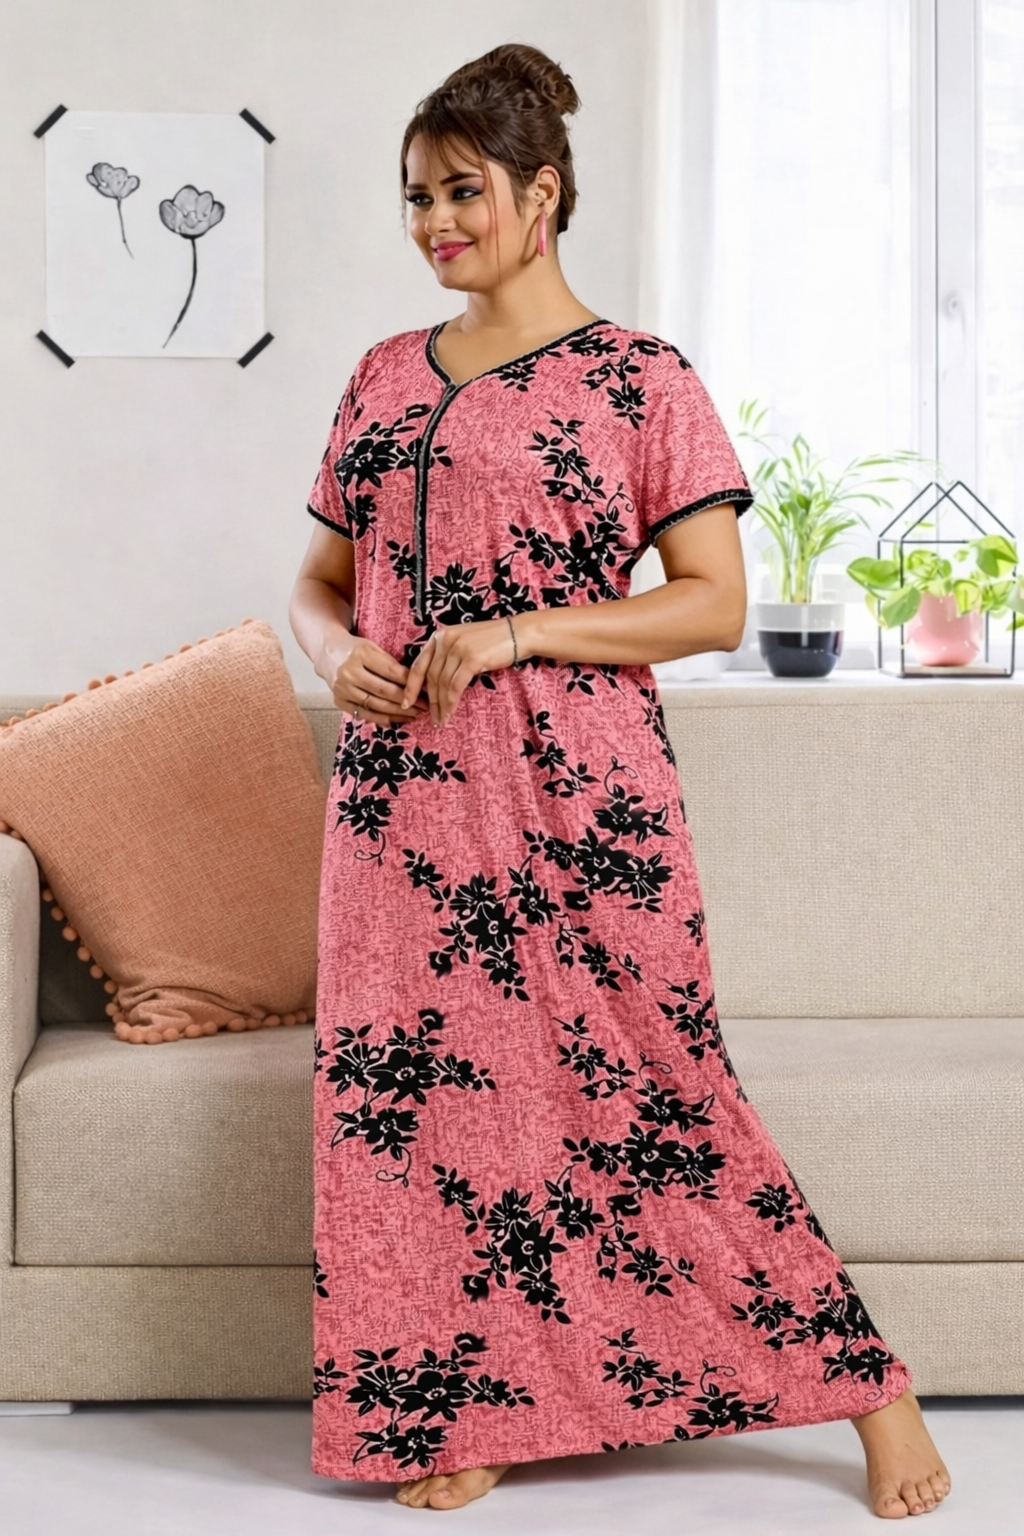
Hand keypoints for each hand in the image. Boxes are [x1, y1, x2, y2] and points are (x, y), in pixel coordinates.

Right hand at [317, 633, 428, 725]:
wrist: (327, 652)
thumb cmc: (354, 649)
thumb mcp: (372, 647)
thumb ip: (390, 663)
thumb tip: (415, 681)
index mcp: (360, 653)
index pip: (391, 671)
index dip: (410, 682)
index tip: (425, 689)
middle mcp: (349, 672)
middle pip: (384, 690)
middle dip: (407, 700)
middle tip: (425, 706)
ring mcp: (343, 688)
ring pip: (375, 705)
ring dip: (398, 712)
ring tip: (414, 714)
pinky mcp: (339, 701)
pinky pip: (363, 713)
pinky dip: (380, 719)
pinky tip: (395, 720)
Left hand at [400, 618, 519, 725]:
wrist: (519, 634)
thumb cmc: (494, 641)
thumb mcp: (464, 643)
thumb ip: (447, 656)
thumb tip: (434, 683)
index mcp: (440, 636)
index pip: (418, 664)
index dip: (411, 686)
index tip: (406, 702)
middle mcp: (445, 639)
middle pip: (430, 677)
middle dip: (429, 701)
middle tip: (431, 718)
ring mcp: (458, 648)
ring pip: (442, 684)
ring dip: (440, 705)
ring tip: (441, 720)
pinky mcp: (471, 658)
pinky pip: (455, 686)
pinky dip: (451, 702)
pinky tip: (450, 712)